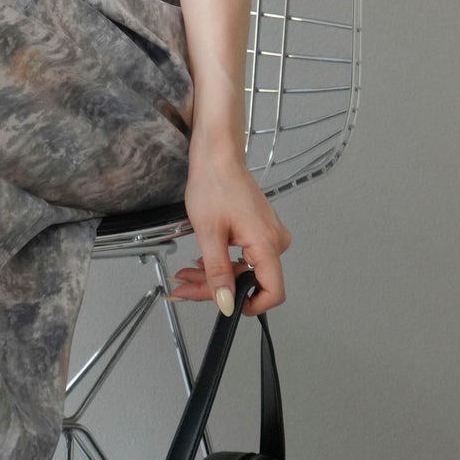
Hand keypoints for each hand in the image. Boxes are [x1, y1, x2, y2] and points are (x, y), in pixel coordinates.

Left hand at [169, 145, 291, 317]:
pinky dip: (223, 261)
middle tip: (185, 289)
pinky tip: (201, 262)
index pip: (273, 292)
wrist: (218, 154)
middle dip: (217, 289)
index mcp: (267, 243)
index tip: (222, 306)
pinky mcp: (260, 228)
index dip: (249, 305)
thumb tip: (226, 304)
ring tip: (187, 274)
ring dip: (216, 276)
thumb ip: (218, 272)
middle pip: (252, 282)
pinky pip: (245, 256)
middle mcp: (275, 240)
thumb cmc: (214, 183)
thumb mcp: (209, 233)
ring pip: (245, 270)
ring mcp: (269, 233)